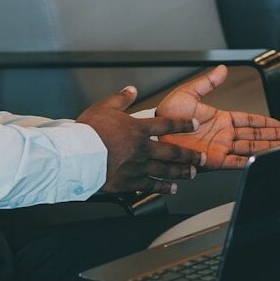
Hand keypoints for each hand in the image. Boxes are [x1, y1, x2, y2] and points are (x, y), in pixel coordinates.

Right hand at [77, 86, 203, 193]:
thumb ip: (121, 99)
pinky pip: (151, 186)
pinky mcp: (130, 182)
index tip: (194, 125)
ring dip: (181, 172)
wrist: (78, 156)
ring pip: (166, 170)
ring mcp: (138, 167)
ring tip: (191, 174)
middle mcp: (143, 148)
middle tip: (201, 157)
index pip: (167, 124)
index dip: (183, 124)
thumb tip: (131, 90)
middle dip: (190, 155)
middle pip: (173, 151)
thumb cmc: (88, 132)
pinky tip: (171, 190)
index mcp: (138, 129)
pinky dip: (163, 188)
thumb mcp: (104, 108)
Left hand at [155, 65, 279, 168]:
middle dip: (274, 136)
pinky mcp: (213, 160)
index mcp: (220, 119)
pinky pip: (235, 162)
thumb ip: (208, 82)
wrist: (153, 134)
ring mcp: (219, 148)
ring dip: (268, 148)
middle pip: (255, 136)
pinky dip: (249, 162)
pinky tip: (262, 161)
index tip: (279, 123)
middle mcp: (223, 135)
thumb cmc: (165, 116)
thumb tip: (222, 70)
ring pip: (250, 149)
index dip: (264, 122)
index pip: (248, 121)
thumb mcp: (189, 93)